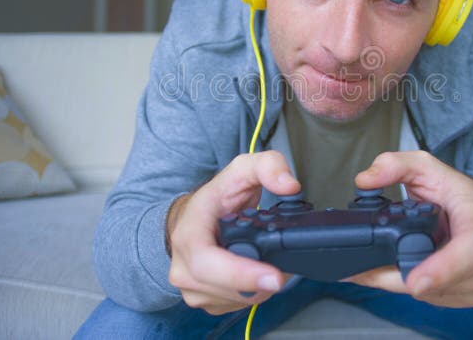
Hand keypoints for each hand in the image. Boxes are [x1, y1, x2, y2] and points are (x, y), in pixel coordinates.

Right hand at [165, 150, 300, 314]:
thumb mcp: (240, 170)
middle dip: (259, 283)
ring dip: (258, 288)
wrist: (192, 219)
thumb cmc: (215, 199)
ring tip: (269, 266)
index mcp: (189, 235)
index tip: (272, 276)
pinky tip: (256, 274)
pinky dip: (252, 292)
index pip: (207, 263)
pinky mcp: (204, 300)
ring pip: (234, 301)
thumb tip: (289, 185)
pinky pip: (235, 305)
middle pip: (226, 289)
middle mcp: (183, 267)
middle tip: (282, 272)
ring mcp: (191, 288)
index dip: (240, 274)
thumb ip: (268, 166)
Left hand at [347, 150, 472, 307]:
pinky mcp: (472, 295)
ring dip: (402, 284)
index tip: (415, 282)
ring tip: (381, 265)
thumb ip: (394, 165)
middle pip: (440, 282)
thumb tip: (366, 180)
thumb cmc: (460, 193)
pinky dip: (415, 288)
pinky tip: (405, 270)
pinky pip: (435, 300)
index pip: (471, 250)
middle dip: (396, 279)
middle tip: (361, 273)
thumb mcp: (426, 167)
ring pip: (432, 295)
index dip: (442, 269)